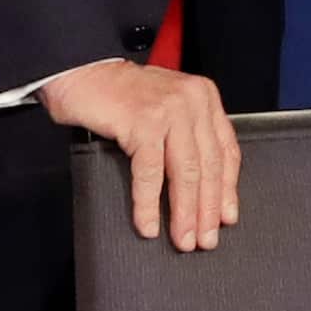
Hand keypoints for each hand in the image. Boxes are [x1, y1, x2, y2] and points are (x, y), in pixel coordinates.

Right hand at [39, 59, 239, 250]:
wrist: (83, 72)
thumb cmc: (121, 94)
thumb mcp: (167, 107)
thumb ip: (186, 135)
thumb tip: (199, 189)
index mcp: (203, 97)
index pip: (225, 150)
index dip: (227, 189)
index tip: (226, 217)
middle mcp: (191, 101)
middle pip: (207, 166)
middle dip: (208, 209)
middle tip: (206, 239)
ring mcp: (168, 110)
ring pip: (185, 172)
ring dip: (184, 212)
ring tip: (183, 238)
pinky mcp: (143, 122)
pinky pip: (150, 173)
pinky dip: (149, 204)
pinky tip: (147, 223)